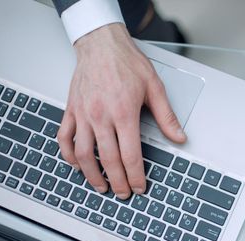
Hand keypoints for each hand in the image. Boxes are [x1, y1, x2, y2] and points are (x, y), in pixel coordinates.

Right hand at [58, 23, 186, 198]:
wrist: (102, 44)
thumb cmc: (127, 63)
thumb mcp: (155, 88)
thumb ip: (166, 117)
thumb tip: (179, 137)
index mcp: (124, 113)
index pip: (130, 155)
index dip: (136, 176)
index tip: (140, 187)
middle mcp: (101, 116)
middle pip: (108, 160)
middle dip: (117, 182)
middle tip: (123, 193)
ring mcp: (83, 114)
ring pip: (83, 154)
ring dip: (92, 175)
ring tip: (101, 186)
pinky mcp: (71, 110)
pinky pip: (64, 138)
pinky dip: (69, 155)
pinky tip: (77, 165)